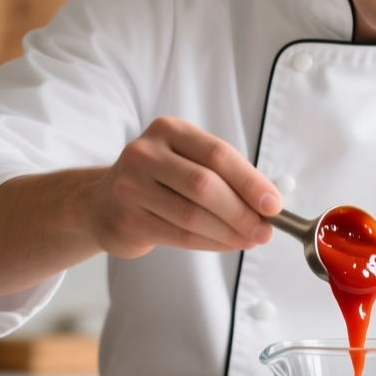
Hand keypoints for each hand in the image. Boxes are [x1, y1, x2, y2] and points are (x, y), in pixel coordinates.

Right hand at [84, 116, 280, 257]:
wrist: (102, 203)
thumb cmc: (157, 181)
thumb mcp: (185, 161)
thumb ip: (224, 176)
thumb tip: (268, 202)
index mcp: (168, 130)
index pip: (218, 154)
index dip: (251, 181)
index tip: (274, 204)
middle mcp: (145, 154)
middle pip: (205, 184)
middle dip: (242, 211)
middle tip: (265, 229)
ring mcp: (131, 187)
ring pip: (192, 214)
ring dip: (229, 232)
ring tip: (251, 239)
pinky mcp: (128, 220)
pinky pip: (179, 235)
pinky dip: (210, 242)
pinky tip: (227, 244)